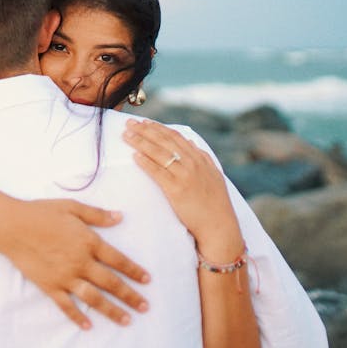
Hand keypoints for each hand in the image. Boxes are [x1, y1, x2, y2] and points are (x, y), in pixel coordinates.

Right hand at [0, 199, 150, 329]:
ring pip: (93, 298)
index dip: (134, 270)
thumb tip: (119, 216)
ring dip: (112, 310)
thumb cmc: (42, 213)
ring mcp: (65, 277)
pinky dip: (77, 316)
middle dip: (130, 296)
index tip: (147, 280)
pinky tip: (88, 326)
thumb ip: (97, 214)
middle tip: (145, 307)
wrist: (13, 226)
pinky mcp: (50, 286)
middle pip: (111, 283)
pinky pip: (66, 305)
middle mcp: (80, 262)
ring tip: (126, 320)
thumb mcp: (72, 207)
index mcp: (88, 241)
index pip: (118, 260)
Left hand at [123, 120, 243, 260]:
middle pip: (164, 141)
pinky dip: (146, 163)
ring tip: (127, 135)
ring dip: (141, 142)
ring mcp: (184, 176)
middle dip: (145, 130)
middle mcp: (192, 163)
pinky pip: (158, 173)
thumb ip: (202, 157)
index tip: (145, 122)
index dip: (158, 128)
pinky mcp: (176, 190)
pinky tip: (135, 156)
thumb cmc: (216, 203)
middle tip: (129, 123)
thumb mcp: (213, 174)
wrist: (219, 225)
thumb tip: (190, 142)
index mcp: (199, 158)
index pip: (175, 137)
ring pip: (159, 153)